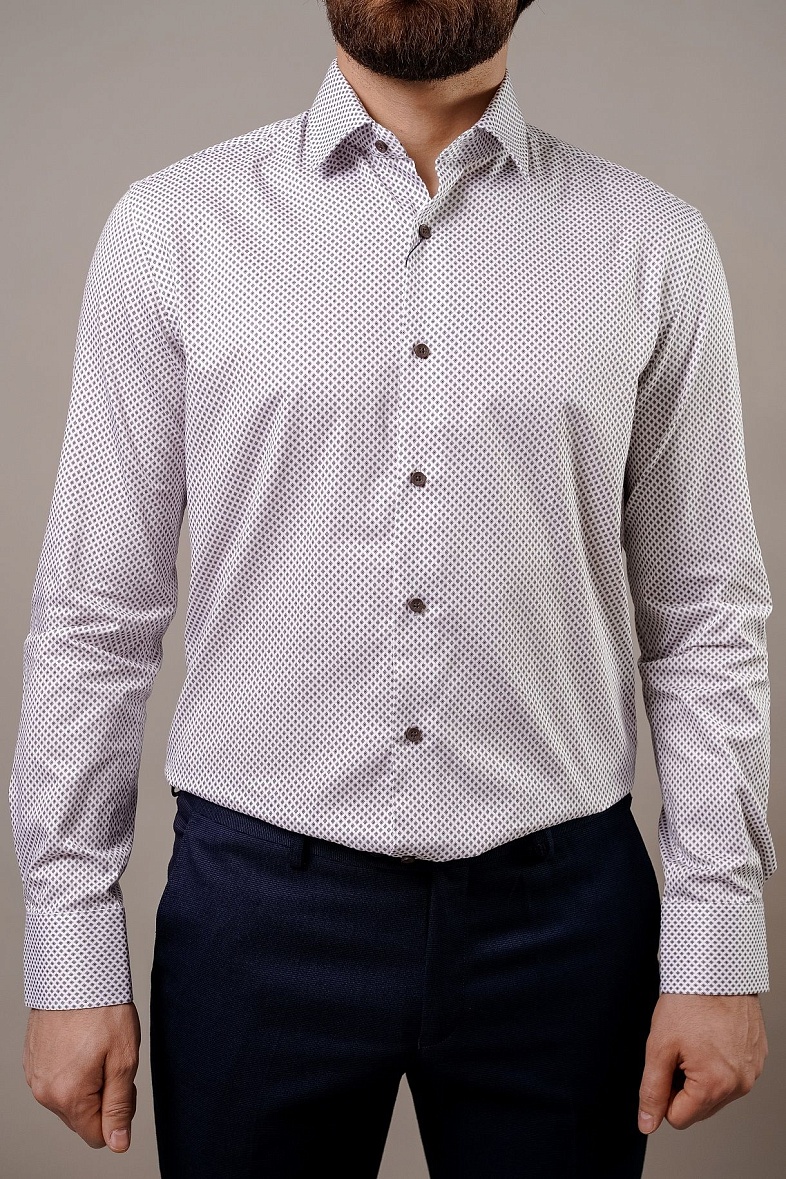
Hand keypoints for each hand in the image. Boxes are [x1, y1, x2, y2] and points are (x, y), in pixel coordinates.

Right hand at [22, 1001, 140, 1152]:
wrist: (76, 972)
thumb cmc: (102, 1011)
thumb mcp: (123, 1059)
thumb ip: (119, 1107)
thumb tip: (118, 1144)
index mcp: (68, 1097)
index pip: (96, 1136)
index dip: (118, 1113)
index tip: (124, 1081)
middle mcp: (44, 1092)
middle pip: (82, 1117)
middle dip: (102, 1096)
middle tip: (113, 1057)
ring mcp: (34, 1075)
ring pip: (68, 1098)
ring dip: (87, 1081)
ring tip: (96, 1044)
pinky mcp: (31, 1060)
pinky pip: (56, 1079)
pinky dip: (72, 1067)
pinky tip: (81, 1040)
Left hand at [638, 992, 766, 1133]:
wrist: (715, 970)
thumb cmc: (687, 1002)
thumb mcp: (659, 1047)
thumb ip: (652, 1090)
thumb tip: (647, 1124)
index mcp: (714, 1086)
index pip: (679, 1118)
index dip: (664, 1094)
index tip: (665, 1065)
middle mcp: (740, 1085)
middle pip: (699, 1108)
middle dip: (683, 1086)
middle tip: (679, 1050)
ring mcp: (753, 1071)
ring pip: (716, 1093)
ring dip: (701, 1076)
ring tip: (696, 1042)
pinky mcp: (758, 1057)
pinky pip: (733, 1075)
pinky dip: (718, 1063)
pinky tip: (711, 1038)